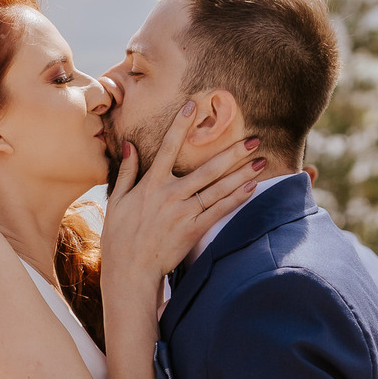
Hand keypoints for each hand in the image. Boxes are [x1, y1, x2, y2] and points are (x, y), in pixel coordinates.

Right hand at [99, 101, 263, 296]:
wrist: (129, 271)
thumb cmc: (120, 238)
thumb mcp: (117, 201)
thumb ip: (126, 171)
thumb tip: (129, 145)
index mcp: (150, 184)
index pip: (166, 148)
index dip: (180, 126)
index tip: (193, 106)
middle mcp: (169, 195)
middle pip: (206, 168)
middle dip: (232, 152)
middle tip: (253, 139)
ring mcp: (183, 213)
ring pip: (217, 188)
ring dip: (240, 173)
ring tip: (260, 161)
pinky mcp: (193, 230)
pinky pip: (218, 211)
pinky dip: (235, 199)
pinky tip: (251, 187)